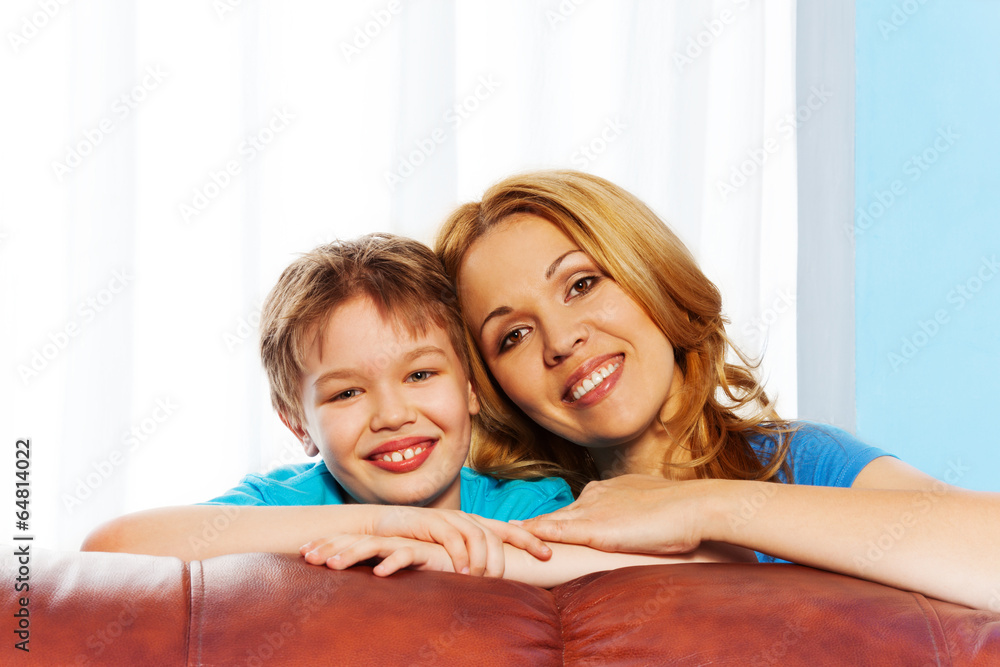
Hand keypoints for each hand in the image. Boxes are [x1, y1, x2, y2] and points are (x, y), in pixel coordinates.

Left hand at [301, 534, 457, 576]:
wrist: (466, 556)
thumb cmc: (433, 565)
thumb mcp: (400, 570)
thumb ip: (382, 571)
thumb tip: (358, 583)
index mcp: (382, 543)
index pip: (349, 541)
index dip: (326, 544)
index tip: (303, 553)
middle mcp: (390, 540)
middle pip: (353, 541)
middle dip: (328, 548)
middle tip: (306, 558)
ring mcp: (406, 544)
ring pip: (374, 546)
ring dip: (351, 554)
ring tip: (332, 565)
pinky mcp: (427, 552)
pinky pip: (407, 555)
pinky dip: (393, 562)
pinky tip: (379, 573)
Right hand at [327, 505, 550, 575]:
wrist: (381, 529)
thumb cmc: (416, 544)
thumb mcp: (447, 552)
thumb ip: (469, 559)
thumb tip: (493, 581)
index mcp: (473, 524)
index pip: (508, 530)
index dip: (530, 540)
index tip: (549, 555)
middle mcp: (466, 518)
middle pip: (498, 534)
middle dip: (508, 558)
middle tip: (507, 580)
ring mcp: (449, 519)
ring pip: (479, 536)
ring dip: (485, 560)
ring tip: (486, 580)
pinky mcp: (431, 522)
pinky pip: (453, 538)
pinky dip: (462, 555)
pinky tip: (464, 572)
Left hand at [516, 474, 715, 554]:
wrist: (694, 507)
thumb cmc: (684, 511)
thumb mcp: (655, 507)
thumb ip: (642, 513)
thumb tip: (645, 522)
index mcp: (612, 489)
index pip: (581, 505)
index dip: (564, 517)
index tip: (547, 523)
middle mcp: (597, 495)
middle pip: (562, 511)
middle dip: (539, 522)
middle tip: (512, 529)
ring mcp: (594, 510)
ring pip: (554, 519)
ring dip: (530, 527)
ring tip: (507, 533)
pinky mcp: (595, 529)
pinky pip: (557, 530)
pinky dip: (536, 532)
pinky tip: (519, 534)